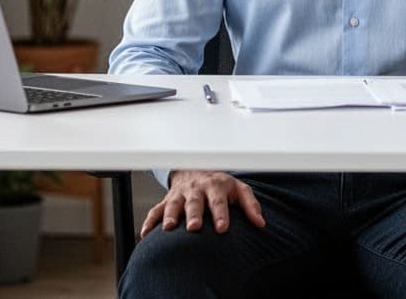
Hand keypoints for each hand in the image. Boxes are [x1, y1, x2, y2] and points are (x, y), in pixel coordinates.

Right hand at [140, 169, 266, 236]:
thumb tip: (260, 223)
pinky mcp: (167, 201)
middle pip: (194, 203)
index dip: (221, 215)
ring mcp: (180, 195)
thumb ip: (250, 205)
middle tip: (194, 227)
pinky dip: (149, 221)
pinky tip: (145, 234)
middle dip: (194, 215)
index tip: (222, 229)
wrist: (198, 170)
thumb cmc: (221, 185)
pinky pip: (155, 210)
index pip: (218, 201)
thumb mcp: (239, 190)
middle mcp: (196, 190)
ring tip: (168, 228)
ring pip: (173, 205)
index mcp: (215, 186)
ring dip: (170, 216)